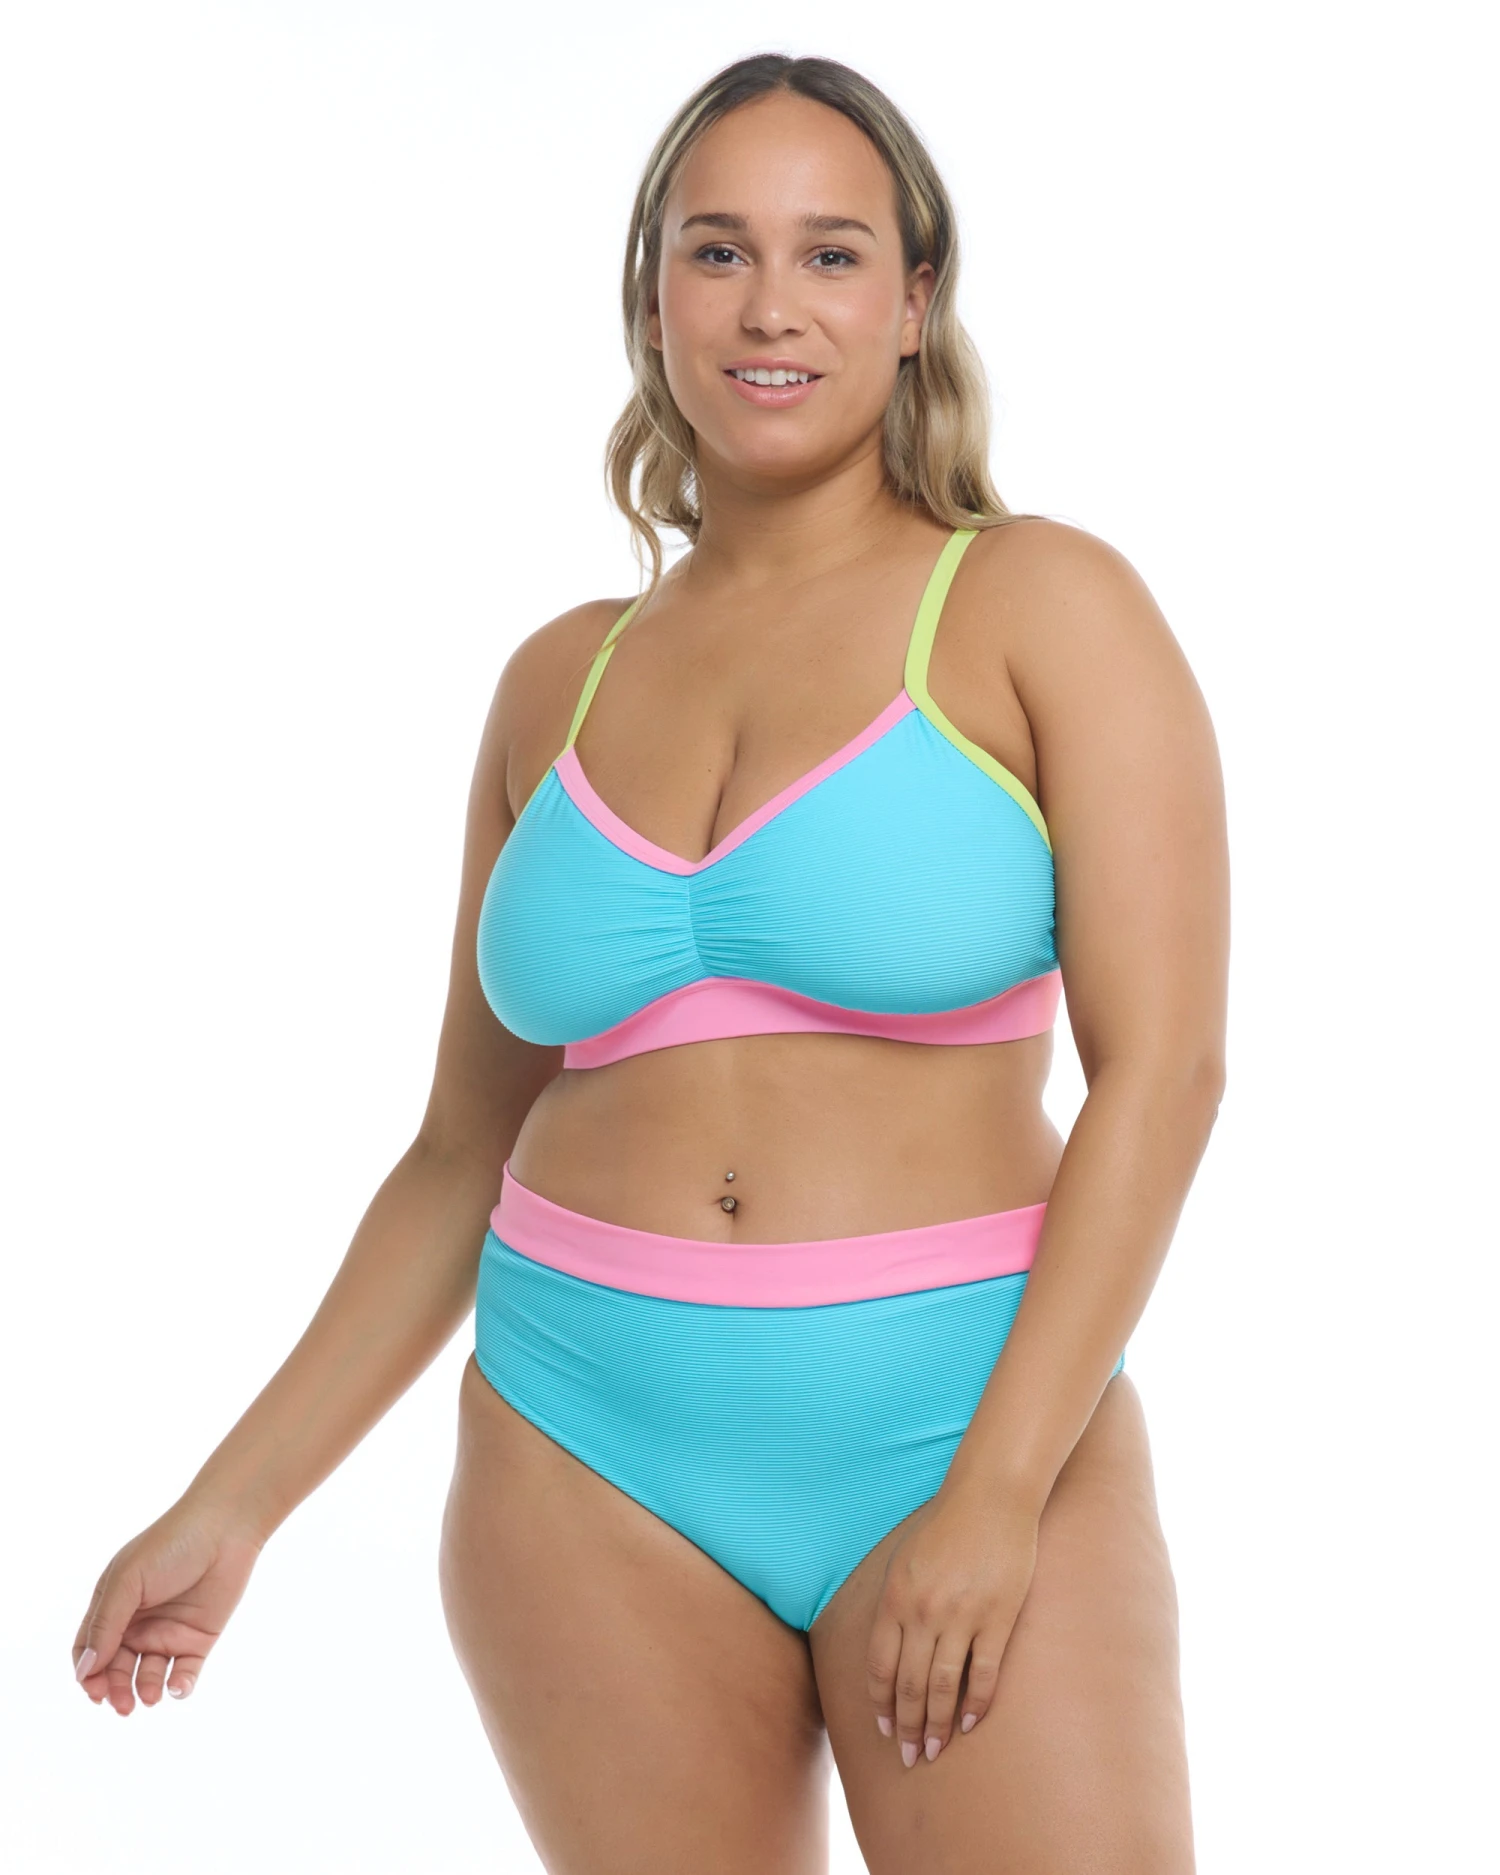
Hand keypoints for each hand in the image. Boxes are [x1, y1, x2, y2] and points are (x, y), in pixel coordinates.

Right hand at [72, 1502, 264, 1714]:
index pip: (90, 1649)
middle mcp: (137, 1623)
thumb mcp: (128, 1580)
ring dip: (144, 1691)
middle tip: (122, 1705)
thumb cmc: (171, 1544)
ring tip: (149, 1695)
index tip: (93, 1690)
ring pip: (147, 1675)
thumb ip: (106, 1625)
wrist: (225, 1529)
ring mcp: (167, 1632)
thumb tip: (84, 1670)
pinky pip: (184, 1673)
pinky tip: (176, 1687)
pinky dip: (178, 1686)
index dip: (87, 1673)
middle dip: (115, 1690)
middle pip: (116, 1668)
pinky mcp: (197, 1639)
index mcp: (114, 1605)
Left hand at [865, 1481, 1040, 1766]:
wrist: (990, 1498)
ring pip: (943, 1686)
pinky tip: (970, 1724)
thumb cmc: (945, 1527)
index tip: (884, 1731)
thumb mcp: (904, 1561)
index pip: (880, 1666)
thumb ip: (895, 1606)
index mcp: (896, 1598)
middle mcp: (923, 1612)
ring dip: (937, 1725)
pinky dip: (975, 1703)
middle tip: (909, 1758)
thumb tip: (889, 1652)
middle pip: (909, 1684)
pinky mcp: (997, 1618)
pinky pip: (983, 1672)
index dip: (881, 1704)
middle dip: (907, 1727)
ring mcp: (962, 1617)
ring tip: (935, 1751)